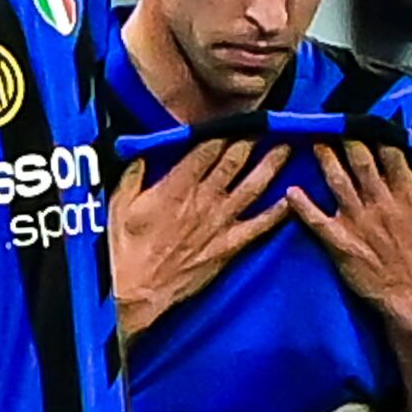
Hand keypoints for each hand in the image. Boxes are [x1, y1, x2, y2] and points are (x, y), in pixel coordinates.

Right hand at [109, 139, 292, 334]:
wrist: (139, 292)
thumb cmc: (126, 250)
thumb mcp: (119, 207)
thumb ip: (133, 177)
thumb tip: (140, 156)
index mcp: (177, 187)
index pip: (206, 149)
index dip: (222, 130)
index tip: (232, 119)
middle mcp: (204, 200)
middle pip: (234, 161)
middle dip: (251, 139)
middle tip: (266, 124)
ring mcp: (220, 222)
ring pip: (253, 186)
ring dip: (271, 164)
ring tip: (286, 146)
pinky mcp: (229, 244)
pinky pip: (260, 225)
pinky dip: (278, 212)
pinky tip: (292, 198)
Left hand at [285, 132, 411, 320]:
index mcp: (405, 194)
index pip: (391, 153)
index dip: (377, 132)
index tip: (365, 119)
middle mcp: (381, 203)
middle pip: (361, 161)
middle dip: (347, 139)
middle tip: (333, 122)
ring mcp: (359, 222)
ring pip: (338, 183)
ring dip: (324, 160)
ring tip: (314, 143)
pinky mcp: (340, 242)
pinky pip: (317, 220)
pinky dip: (302, 205)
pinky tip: (290, 191)